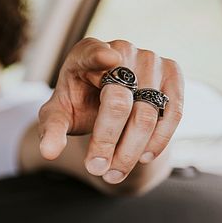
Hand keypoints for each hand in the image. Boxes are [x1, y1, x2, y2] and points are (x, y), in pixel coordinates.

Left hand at [38, 38, 182, 186]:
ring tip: (114, 173)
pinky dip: (159, 139)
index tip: (109, 60)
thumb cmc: (78, 104)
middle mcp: (121, 49)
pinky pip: (173, 112)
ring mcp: (151, 59)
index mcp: (85, 52)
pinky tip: (143, 157)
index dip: (100, 55)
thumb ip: (52, 130)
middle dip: (106, 139)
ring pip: (147, 112)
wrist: (108, 100)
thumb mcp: (59, 116)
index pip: (93, 52)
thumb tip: (48, 152)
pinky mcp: (173, 73)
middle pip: (118, 99)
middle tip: (96, 169)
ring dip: (131, 149)